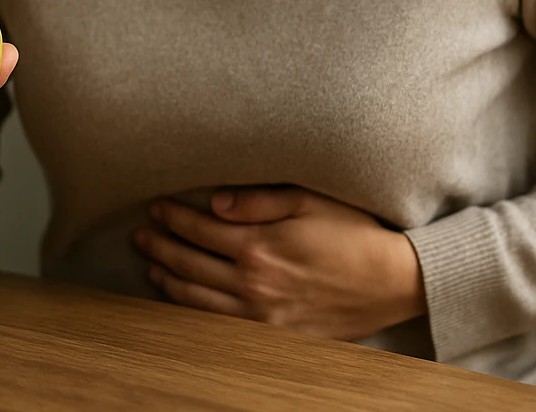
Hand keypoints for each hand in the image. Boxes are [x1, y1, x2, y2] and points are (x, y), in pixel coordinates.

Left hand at [132, 186, 425, 339]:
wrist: (394, 281)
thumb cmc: (354, 232)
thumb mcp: (309, 200)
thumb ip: (258, 199)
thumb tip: (214, 202)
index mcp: (260, 246)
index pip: (199, 228)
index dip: (172, 216)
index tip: (155, 205)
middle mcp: (254, 284)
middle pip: (190, 264)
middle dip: (161, 245)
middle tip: (140, 233)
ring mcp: (262, 315)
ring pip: (198, 299)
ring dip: (169, 279)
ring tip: (152, 264)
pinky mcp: (275, 335)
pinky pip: (221, 325)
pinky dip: (194, 312)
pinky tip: (183, 300)